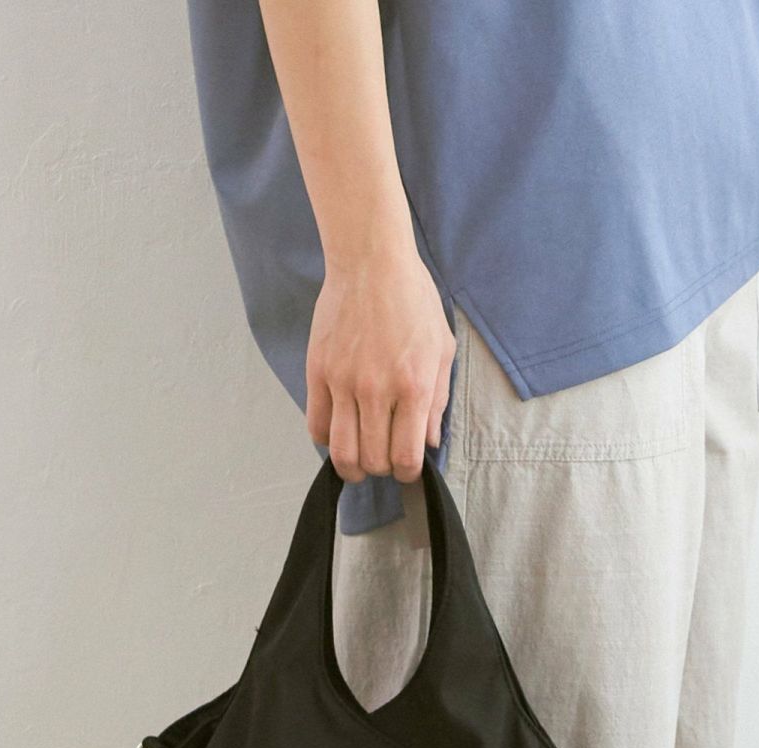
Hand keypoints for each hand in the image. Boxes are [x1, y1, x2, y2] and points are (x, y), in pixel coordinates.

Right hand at [306, 246, 455, 484]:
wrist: (371, 262)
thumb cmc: (413, 301)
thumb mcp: (442, 349)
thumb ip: (438, 401)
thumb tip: (429, 442)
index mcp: (414, 386)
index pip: (405, 456)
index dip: (406, 474)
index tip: (406, 469)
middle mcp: (377, 390)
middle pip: (373, 460)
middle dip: (381, 469)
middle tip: (384, 461)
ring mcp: (344, 382)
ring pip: (341, 451)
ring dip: (352, 466)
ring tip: (359, 461)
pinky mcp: (318, 372)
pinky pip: (317, 425)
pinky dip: (327, 440)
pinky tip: (340, 433)